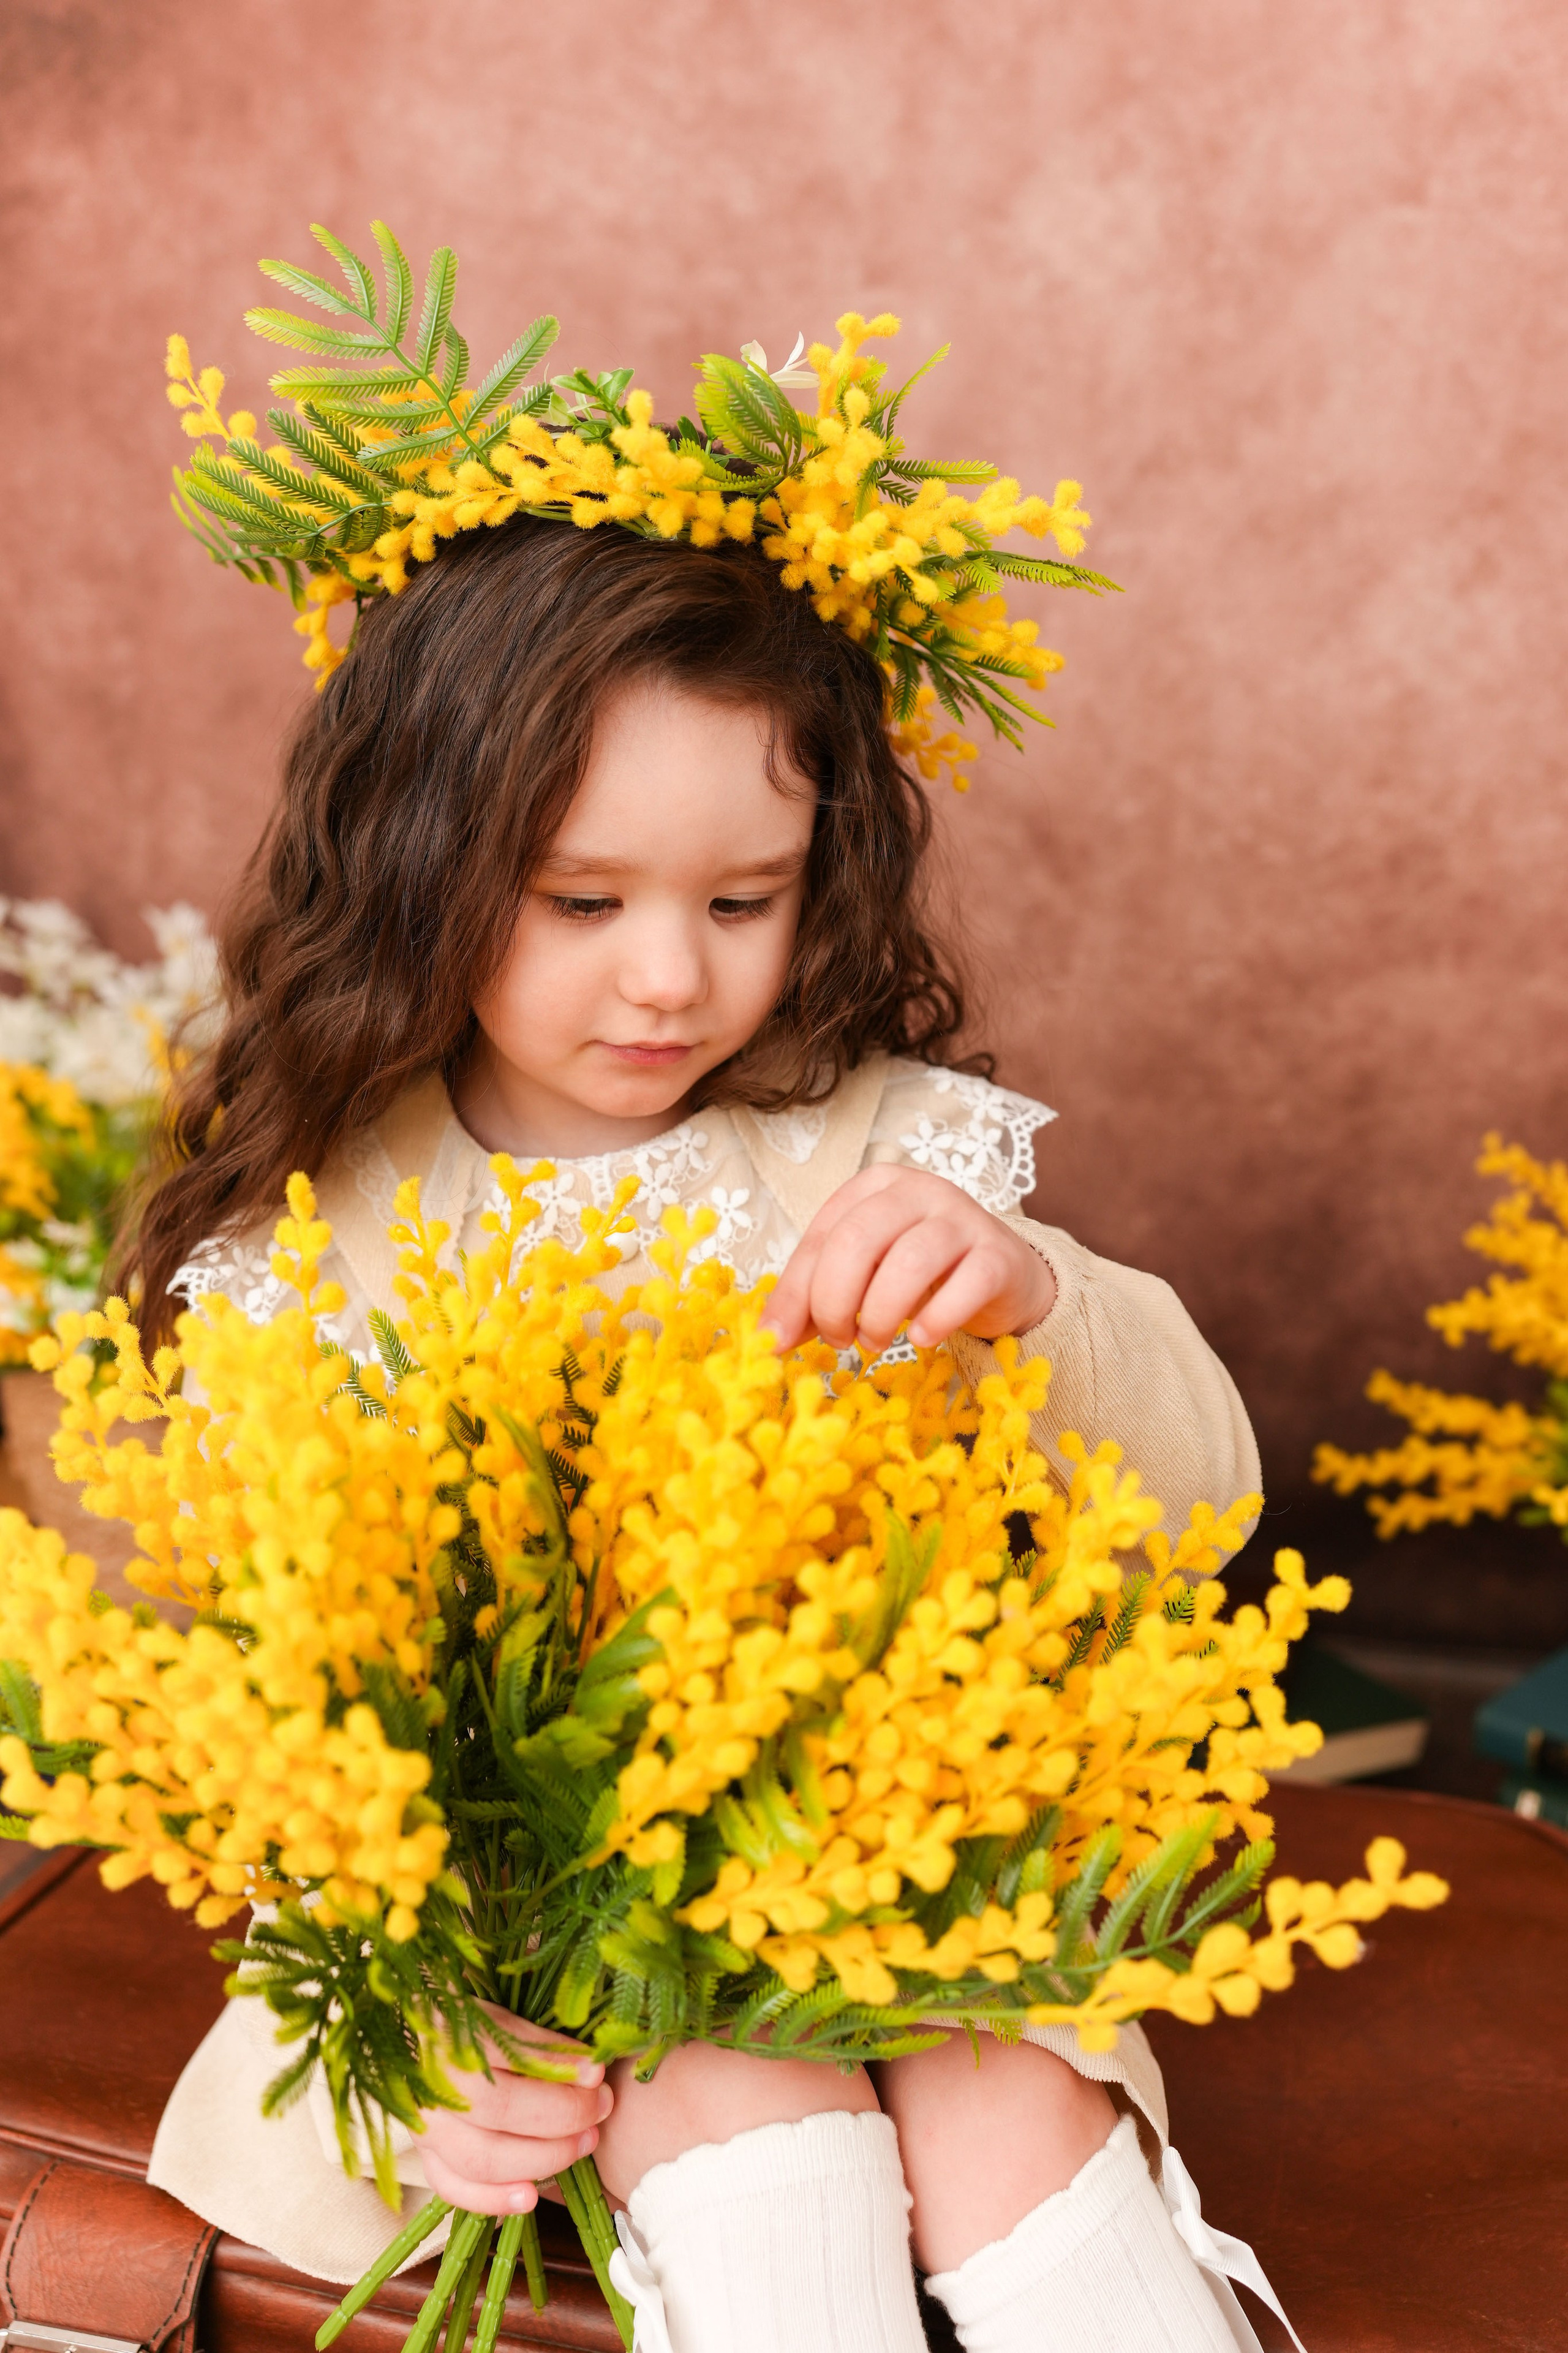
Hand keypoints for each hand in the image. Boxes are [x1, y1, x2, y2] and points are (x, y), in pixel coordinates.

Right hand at [418, 2004, 612, 2215]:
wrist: (410, 2037)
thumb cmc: (462, 2022)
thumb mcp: (498, 2015)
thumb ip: (538, 2044)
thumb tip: (590, 2072)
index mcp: (450, 2036)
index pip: (512, 2058)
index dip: (560, 2071)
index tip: (598, 2073)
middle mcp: (431, 2086)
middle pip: (501, 2114)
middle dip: (563, 2116)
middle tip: (601, 2108)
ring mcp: (422, 2128)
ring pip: (482, 2160)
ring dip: (542, 2159)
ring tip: (584, 2144)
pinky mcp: (423, 2157)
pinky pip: (454, 2188)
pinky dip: (493, 2199)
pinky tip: (531, 2196)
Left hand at [762, 1165, 1056, 1355]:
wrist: (1002, 1275)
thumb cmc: (921, 1272)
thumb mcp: (863, 1274)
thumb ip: (816, 1296)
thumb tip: (769, 1338)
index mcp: (874, 1186)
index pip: (821, 1236)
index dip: (795, 1292)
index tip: (779, 1339)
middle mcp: (918, 1190)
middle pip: (857, 1241)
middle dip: (834, 1301)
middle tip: (838, 1339)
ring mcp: (962, 1218)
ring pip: (908, 1262)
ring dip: (879, 1315)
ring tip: (874, 1341)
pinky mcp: (998, 1255)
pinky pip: (965, 1286)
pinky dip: (935, 1321)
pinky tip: (920, 1338)